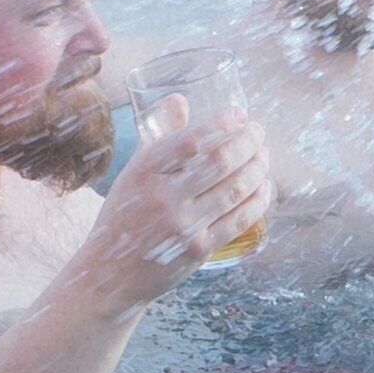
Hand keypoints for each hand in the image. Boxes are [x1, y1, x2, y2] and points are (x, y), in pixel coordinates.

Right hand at [91, 94, 269, 294]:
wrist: (109, 274)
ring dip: (258, 168)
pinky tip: (263, 187)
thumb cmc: (125, 214)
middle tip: (258, 132)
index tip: (240, 114)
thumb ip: (159, 135)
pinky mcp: (197, 251)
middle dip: (249, 142)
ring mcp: (181, 226)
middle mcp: (162, 197)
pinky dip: (258, 200)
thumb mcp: (134, 171)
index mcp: (144, 171)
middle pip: (220, 162)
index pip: (190, 139)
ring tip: (264, 155)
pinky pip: (239, 219)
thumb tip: (179, 99)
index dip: (222, 124)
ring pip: (235, 189)